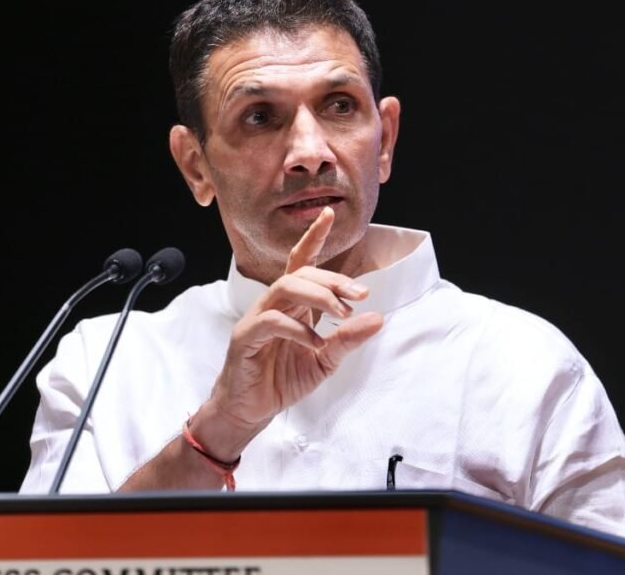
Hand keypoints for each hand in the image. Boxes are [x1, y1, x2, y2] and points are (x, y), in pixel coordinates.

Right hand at [193, 207, 384, 458]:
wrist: (250, 410)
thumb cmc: (281, 380)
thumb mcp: (324, 361)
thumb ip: (347, 340)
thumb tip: (378, 318)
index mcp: (291, 304)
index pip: (302, 263)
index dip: (313, 237)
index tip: (329, 214)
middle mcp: (273, 304)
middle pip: (300, 273)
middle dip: (332, 279)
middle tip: (360, 294)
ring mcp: (257, 318)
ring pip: (285, 288)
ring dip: (318, 296)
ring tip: (342, 314)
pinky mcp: (246, 337)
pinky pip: (271, 321)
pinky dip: (298, 329)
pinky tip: (315, 343)